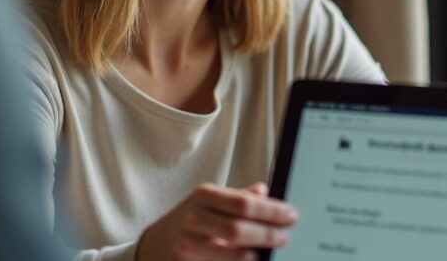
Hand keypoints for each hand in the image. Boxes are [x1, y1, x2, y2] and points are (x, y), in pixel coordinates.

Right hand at [136, 182, 296, 260]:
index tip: (291, 216)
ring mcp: (188, 245)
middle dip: (268, 235)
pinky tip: (253, 260)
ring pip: (233, 254)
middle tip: (285, 237)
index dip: (272, 211)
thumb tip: (264, 191)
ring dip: (257, 254)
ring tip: (270, 252)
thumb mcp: (210, 201)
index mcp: (203, 196)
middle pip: (239, 230)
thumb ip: (237, 197)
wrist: (155, 245)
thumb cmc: (190, 220)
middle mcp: (193, 219)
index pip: (244, 204)